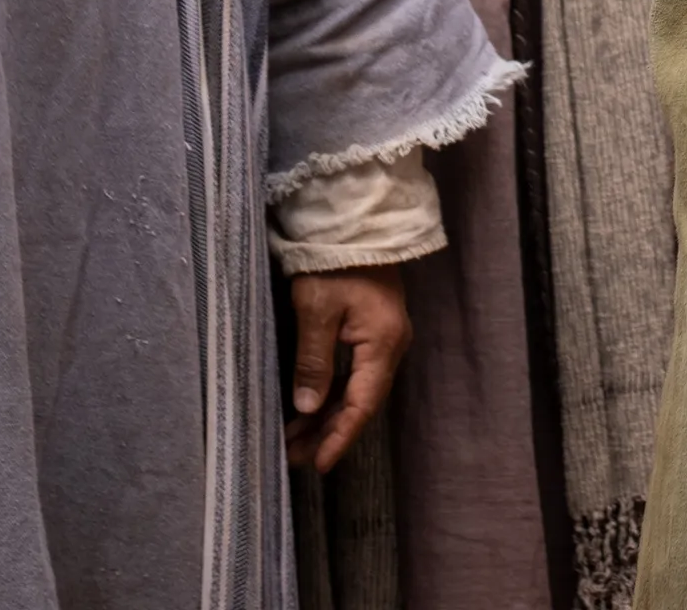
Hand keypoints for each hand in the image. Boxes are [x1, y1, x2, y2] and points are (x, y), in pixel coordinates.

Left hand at [285, 266, 410, 471]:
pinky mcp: (373, 329)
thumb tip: (308, 407)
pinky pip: (356, 373)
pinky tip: (311, 406)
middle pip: (362, 401)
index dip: (340, 436)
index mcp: (382, 344)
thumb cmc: (333, 264)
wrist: (356, 222)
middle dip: (329, 431)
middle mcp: (391, 346)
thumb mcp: (316, 311)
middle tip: (295, 457)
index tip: (318, 464)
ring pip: (358, 389)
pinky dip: (333, 394)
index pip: (362, 404)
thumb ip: (313, 361)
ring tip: (296, 439)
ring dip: (329, 415)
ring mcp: (384, 337)